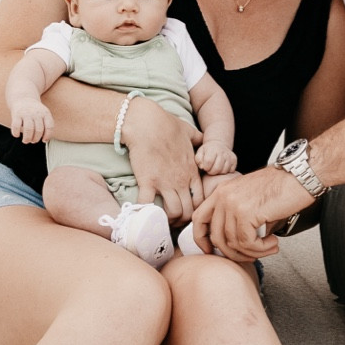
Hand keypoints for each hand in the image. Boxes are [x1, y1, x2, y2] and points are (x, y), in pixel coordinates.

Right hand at [7, 95, 53, 143]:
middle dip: (35, 139)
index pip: (49, 126)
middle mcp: (36, 113)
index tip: (44, 140)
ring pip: (28, 130)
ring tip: (26, 140)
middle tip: (32, 141)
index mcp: (45, 113)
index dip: (47, 135)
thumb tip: (45, 140)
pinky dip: (16, 133)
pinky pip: (16, 126)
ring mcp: (26, 113)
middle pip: (39, 130)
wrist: (23, 97)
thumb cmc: (35, 111)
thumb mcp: (44, 114)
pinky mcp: (16, 114)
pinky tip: (17, 135)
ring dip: (27, 139)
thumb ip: (46, 125)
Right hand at [122, 97, 202, 226]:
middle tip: (173, 221)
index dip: (195, 210)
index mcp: (192, 171)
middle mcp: (181, 181)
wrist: (147, 122)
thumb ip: (197, 137)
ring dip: (168, 219)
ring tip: (160, 219)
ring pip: (174, 213)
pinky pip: (148, 205)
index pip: (201, 200)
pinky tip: (143, 213)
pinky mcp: (148, 182)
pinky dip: (145, 212)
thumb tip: (202, 137)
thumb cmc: (167, 124)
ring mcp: (165, 183)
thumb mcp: (188, 131)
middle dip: (182, 220)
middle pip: (189, 211)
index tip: (186, 211)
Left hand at [191, 166, 311, 264]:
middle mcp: (223, 196)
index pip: (199, 218)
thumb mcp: (251, 199)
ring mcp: (233, 204)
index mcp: (222, 191)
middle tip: (253, 255)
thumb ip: (238, 218)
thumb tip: (236, 246)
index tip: (211, 251)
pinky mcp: (246, 213)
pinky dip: (261, 249)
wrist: (300, 175)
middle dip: (234, 253)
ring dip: (253, 252)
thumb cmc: (281, 187)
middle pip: (216, 237)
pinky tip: (273, 243)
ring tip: (270, 247)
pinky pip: (247, 243)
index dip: (201, 239)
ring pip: (233, 244)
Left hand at [195, 142, 236, 177]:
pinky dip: (225, 171)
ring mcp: (229, 156)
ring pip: (224, 171)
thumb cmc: (207, 151)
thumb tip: (202, 167)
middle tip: (209, 170)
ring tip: (215, 168)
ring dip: (218, 172)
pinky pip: (231, 171)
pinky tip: (221, 168)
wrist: (218, 145)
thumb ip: (198, 159)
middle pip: (217, 168)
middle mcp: (222, 151)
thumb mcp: (200, 152)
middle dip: (211, 172)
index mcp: (212, 149)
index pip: (208, 162)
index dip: (206, 167)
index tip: (205, 167)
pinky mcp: (234, 160)